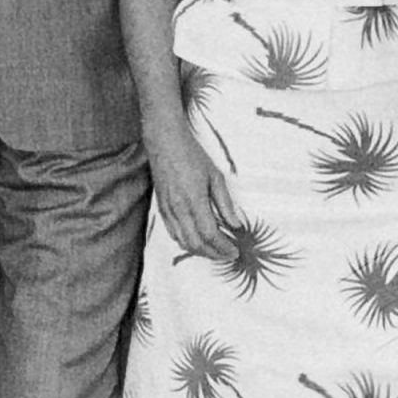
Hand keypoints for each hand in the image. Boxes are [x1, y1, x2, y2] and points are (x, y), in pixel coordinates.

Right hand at [148, 130, 240, 260]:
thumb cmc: (192, 155)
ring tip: (215, 250)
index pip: (210, 234)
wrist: (165, 143)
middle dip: (214, 254)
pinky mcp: (161, 209)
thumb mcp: (215, 176)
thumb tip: (235, 224)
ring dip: (200, 251)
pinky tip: (198, 240)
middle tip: (228, 254)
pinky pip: (173, 234)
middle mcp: (178, 209)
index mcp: (194, 201)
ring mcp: (168, 211)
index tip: (235, 251)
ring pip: (183, 242)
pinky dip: (187, 242)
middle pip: (196, 244)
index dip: (223, 247)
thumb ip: (225, 203)